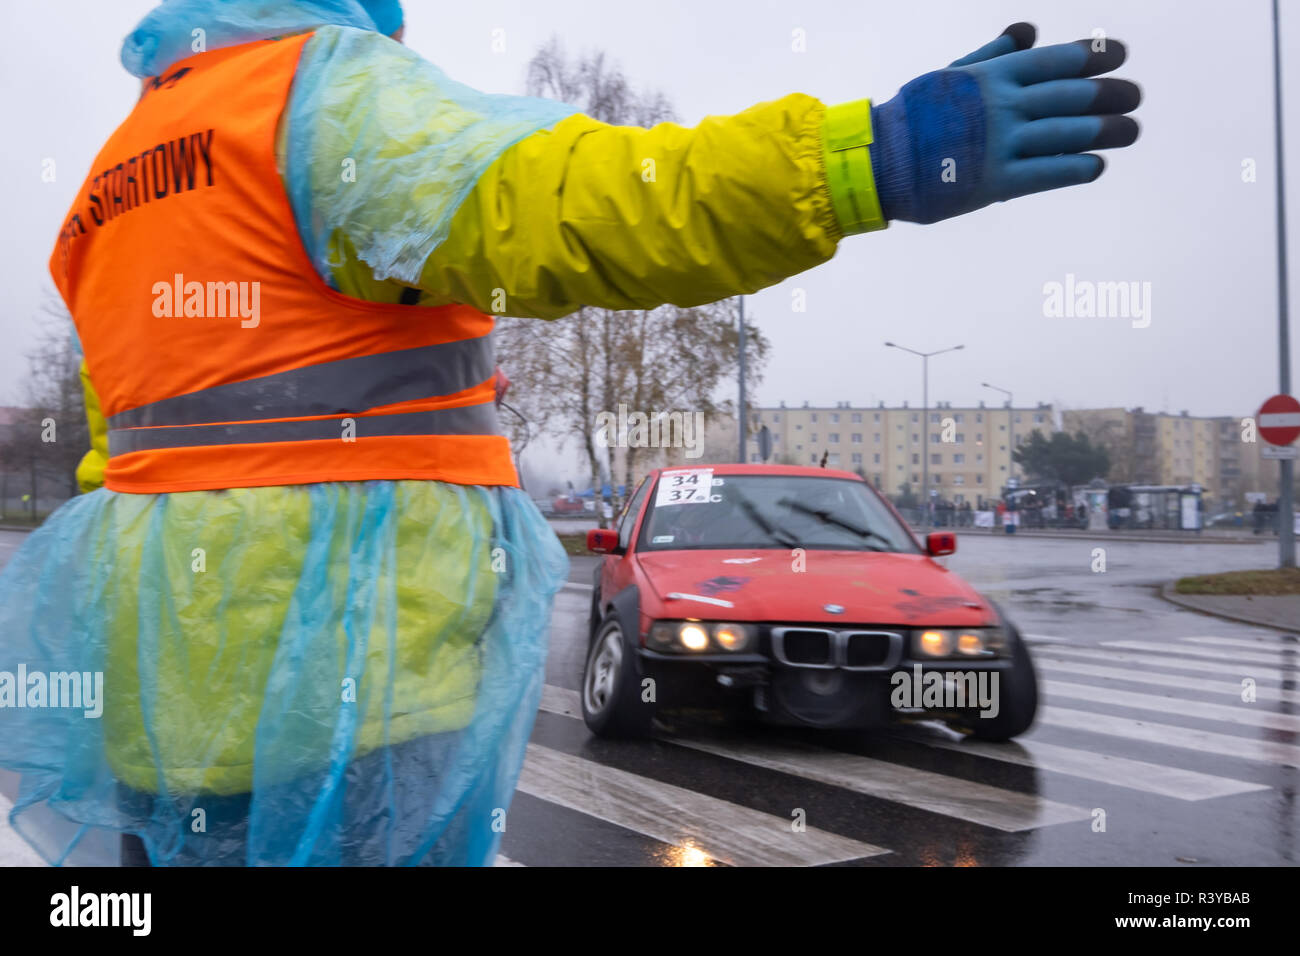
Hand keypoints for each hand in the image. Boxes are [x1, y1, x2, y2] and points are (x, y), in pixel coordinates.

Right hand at [870, 22, 1140, 223]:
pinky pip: (1048, 173)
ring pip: (1069, 133)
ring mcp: (1001, 145)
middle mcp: (1003, 107)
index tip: (1119, 55)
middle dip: (1110, 94)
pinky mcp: (995, 182)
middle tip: (1134, 96)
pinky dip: (1077, 168)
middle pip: (1072, 95)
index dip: (1093, 56)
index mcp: (992, 77)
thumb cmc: (912, 117)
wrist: (878, 162)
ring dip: (1106, 131)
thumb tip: (1029, 31)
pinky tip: (1096, 165)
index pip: (1056, 60)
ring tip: (1131, 130)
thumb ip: (994, 55)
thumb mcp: (952, 75)